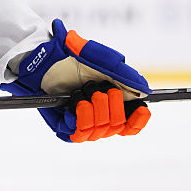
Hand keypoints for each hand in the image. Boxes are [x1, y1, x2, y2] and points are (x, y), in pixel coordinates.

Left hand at [0, 19, 150, 142]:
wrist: (45, 57)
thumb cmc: (73, 57)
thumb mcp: (103, 61)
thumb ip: (126, 75)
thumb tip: (146, 91)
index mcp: (112, 104)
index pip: (132, 125)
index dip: (138, 120)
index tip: (139, 108)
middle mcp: (98, 116)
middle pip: (117, 127)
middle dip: (111, 106)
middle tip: (100, 89)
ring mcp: (81, 123)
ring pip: (100, 131)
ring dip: (95, 109)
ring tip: (84, 92)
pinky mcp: (64, 128)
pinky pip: (80, 134)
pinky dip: (82, 117)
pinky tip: (78, 103)